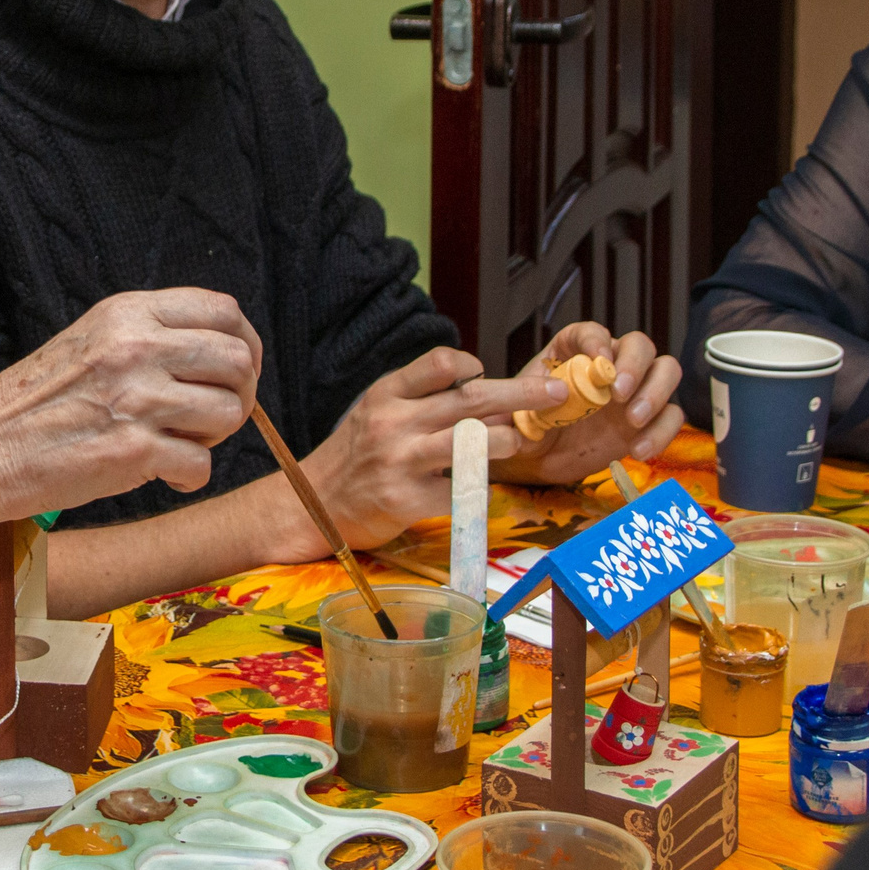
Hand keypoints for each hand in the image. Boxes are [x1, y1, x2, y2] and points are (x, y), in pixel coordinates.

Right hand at [0, 289, 260, 516]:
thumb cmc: (39, 401)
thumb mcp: (95, 340)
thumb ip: (152, 336)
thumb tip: (223, 354)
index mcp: (128, 313)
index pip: (224, 311)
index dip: (244, 345)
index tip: (232, 373)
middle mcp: (137, 347)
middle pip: (239, 361)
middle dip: (239, 395)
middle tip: (210, 418)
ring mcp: (136, 398)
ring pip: (229, 413)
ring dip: (213, 438)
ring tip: (178, 444)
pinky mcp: (132, 451)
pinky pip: (201, 465)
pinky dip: (187, 477)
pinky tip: (159, 474)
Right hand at [270, 346, 571, 559]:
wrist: (311, 505)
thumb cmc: (354, 456)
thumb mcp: (377, 413)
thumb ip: (420, 400)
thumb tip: (483, 393)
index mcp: (386, 394)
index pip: (440, 363)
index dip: (472, 365)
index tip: (485, 374)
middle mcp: (394, 423)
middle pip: (471, 400)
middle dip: (522, 394)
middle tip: (557, 391)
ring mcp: (401, 463)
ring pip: (475, 444)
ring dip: (506, 443)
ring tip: (514, 446)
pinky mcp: (408, 501)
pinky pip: (462, 490)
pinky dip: (478, 487)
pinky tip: (477, 488)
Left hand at [492, 321, 685, 485]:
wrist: (539, 459)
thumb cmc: (528, 424)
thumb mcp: (517, 411)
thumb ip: (526, 402)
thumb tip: (549, 394)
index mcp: (574, 350)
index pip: (591, 332)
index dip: (597, 340)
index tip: (598, 360)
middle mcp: (610, 363)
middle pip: (639, 345)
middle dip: (634, 365)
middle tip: (619, 393)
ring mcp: (634, 390)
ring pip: (666, 370)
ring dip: (656, 391)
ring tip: (633, 419)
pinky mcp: (648, 420)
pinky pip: (671, 416)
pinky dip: (662, 432)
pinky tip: (638, 451)